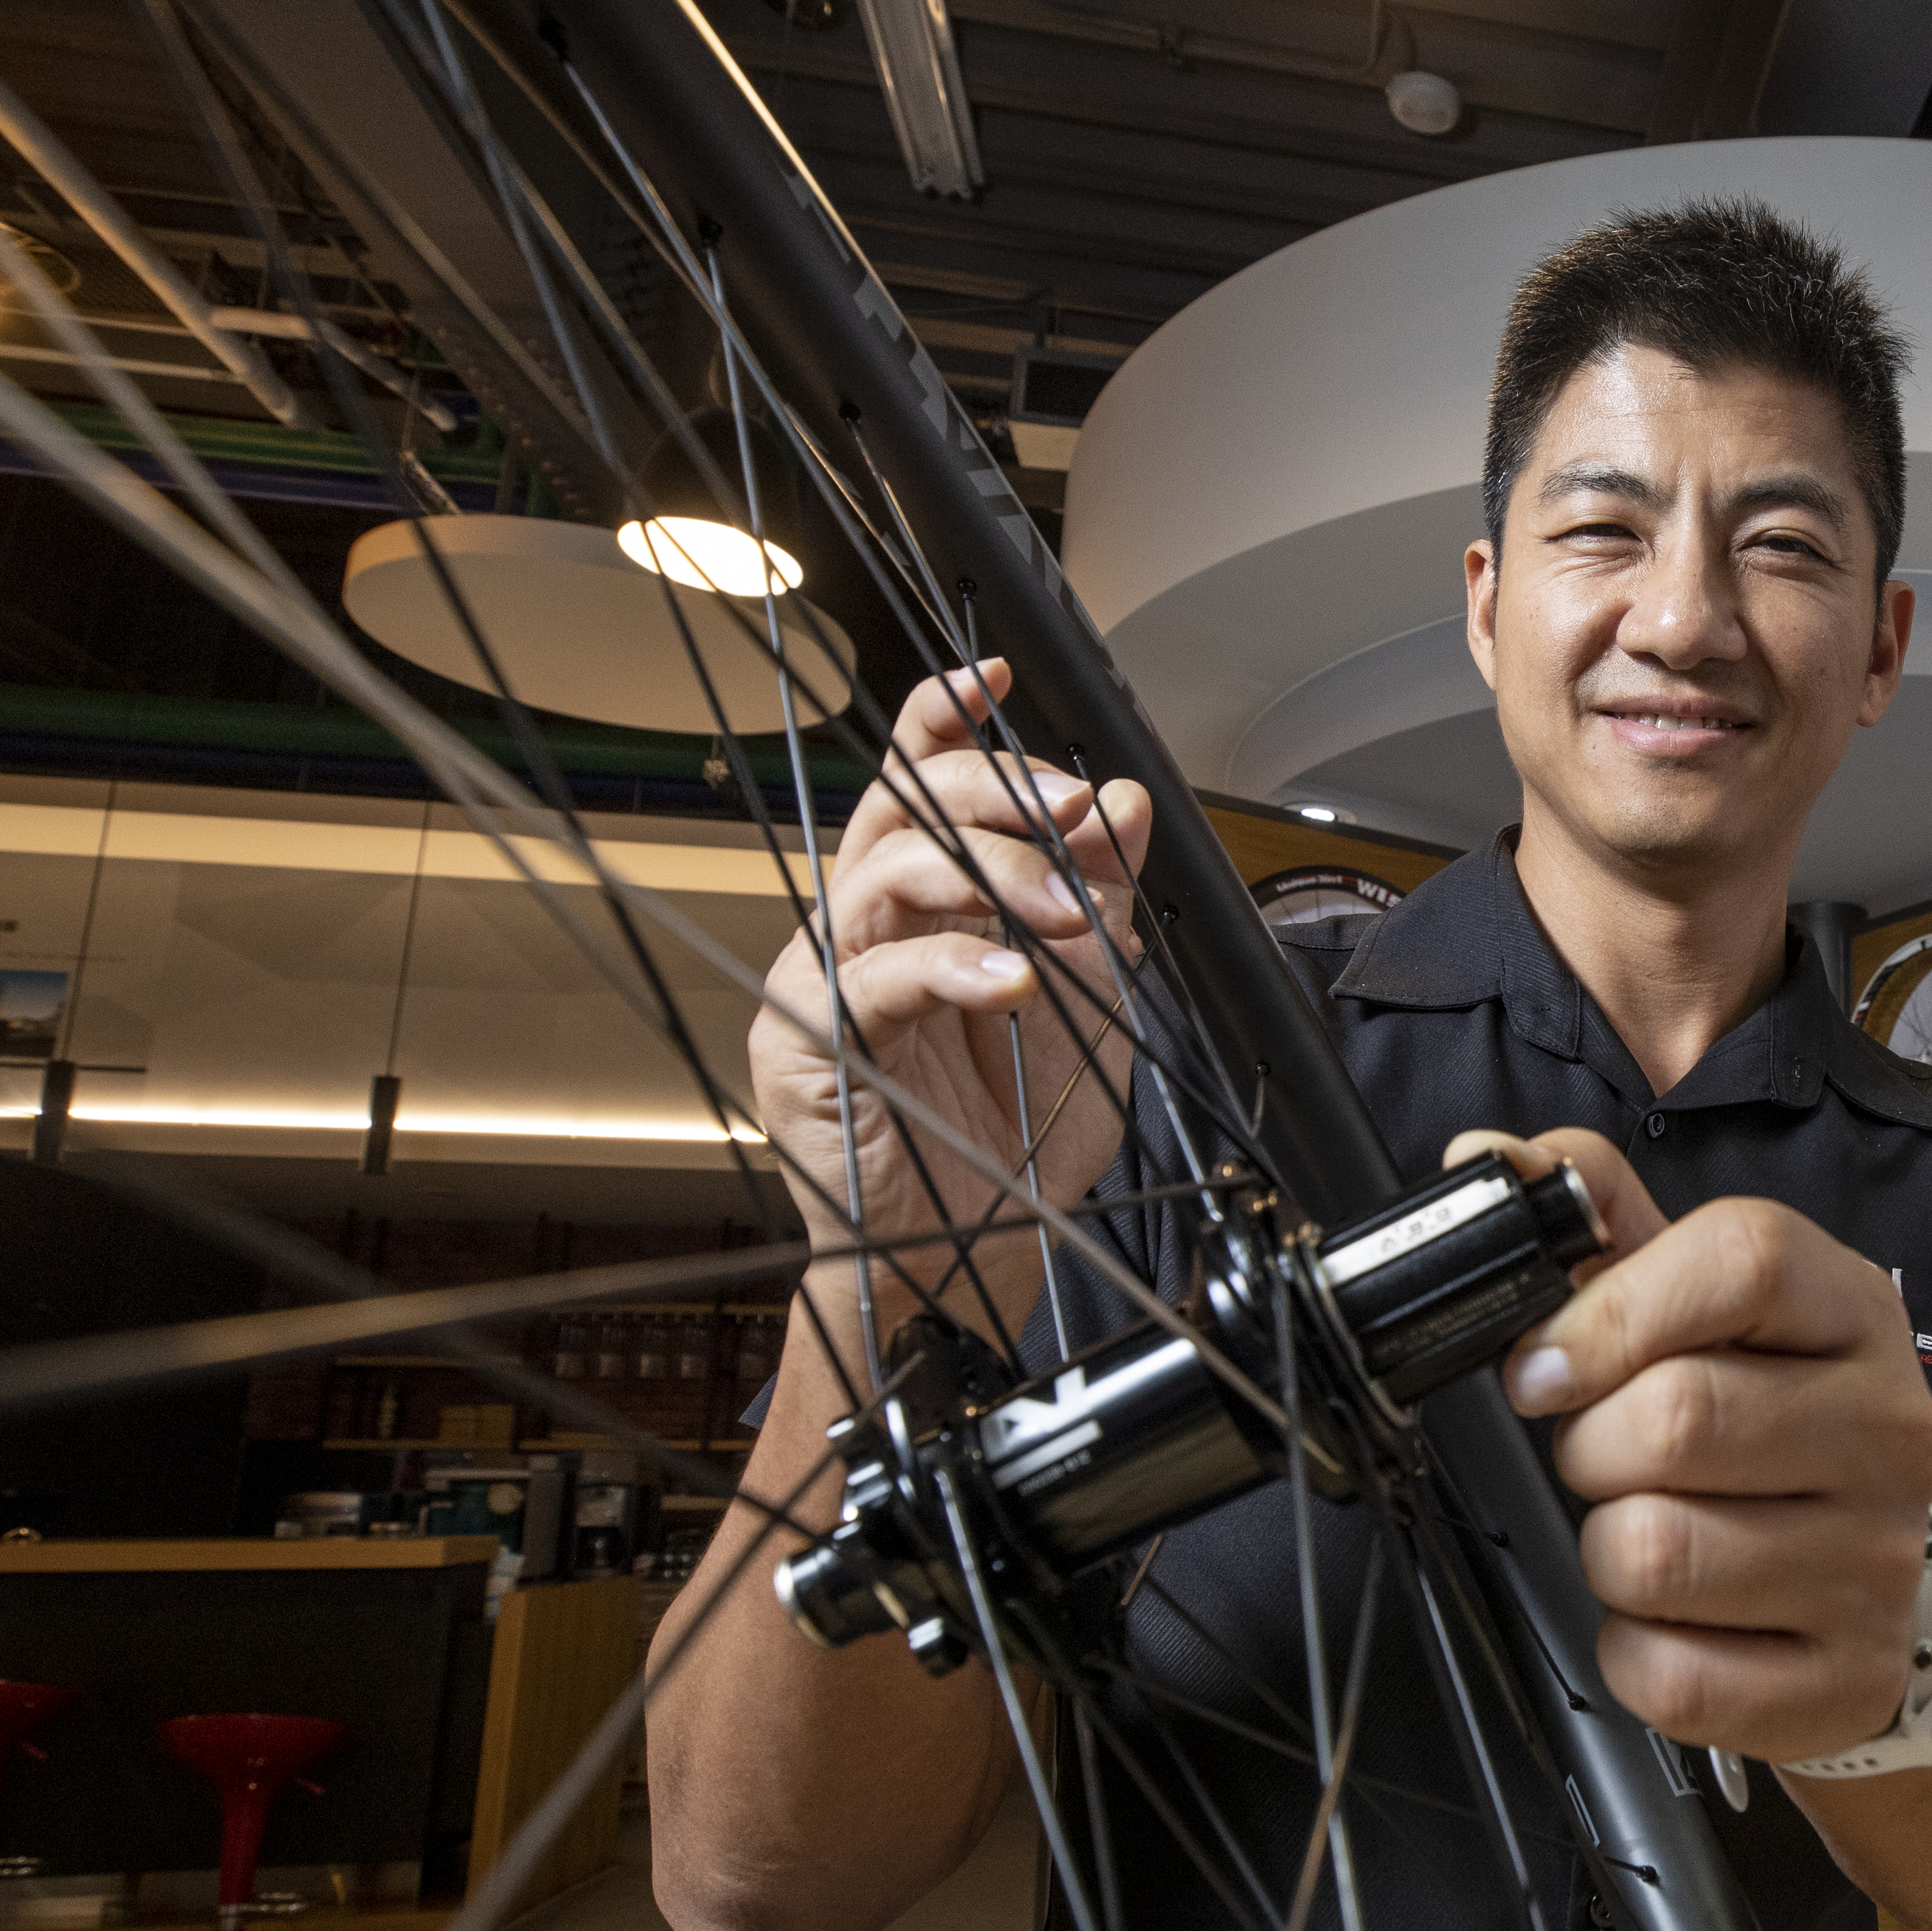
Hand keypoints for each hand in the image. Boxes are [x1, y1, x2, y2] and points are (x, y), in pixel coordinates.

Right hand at [749, 661, 1151, 1312]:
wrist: (974, 1256)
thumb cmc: (1012, 1137)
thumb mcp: (1090, 1003)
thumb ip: (1101, 901)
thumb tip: (1126, 802)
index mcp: (922, 909)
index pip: (913, 784)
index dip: (941, 720)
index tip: (992, 674)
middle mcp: (861, 930)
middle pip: (896, 808)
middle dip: (992, 792)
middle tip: (1076, 815)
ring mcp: (823, 983)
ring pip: (882, 875)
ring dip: (989, 874)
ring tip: (1066, 914)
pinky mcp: (806, 1046)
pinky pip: (872, 978)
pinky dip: (953, 967)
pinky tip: (1013, 981)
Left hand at [1457, 1127, 1931, 1763]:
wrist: (1870, 1583)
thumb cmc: (1759, 1420)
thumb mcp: (1694, 1306)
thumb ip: (1594, 1220)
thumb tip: (1487, 1166)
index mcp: (1853, 1313)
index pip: (1743, 1259)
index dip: (1610, 1308)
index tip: (1544, 1363)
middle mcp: (1890, 1431)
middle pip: (1679, 1416)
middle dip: (1590, 1446)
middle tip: (1604, 1458)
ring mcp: (1879, 1563)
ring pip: (1657, 1552)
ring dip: (1605, 1549)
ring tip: (1645, 1531)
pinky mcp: (1847, 1681)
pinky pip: (1673, 1675)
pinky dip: (1634, 1653)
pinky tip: (1674, 1622)